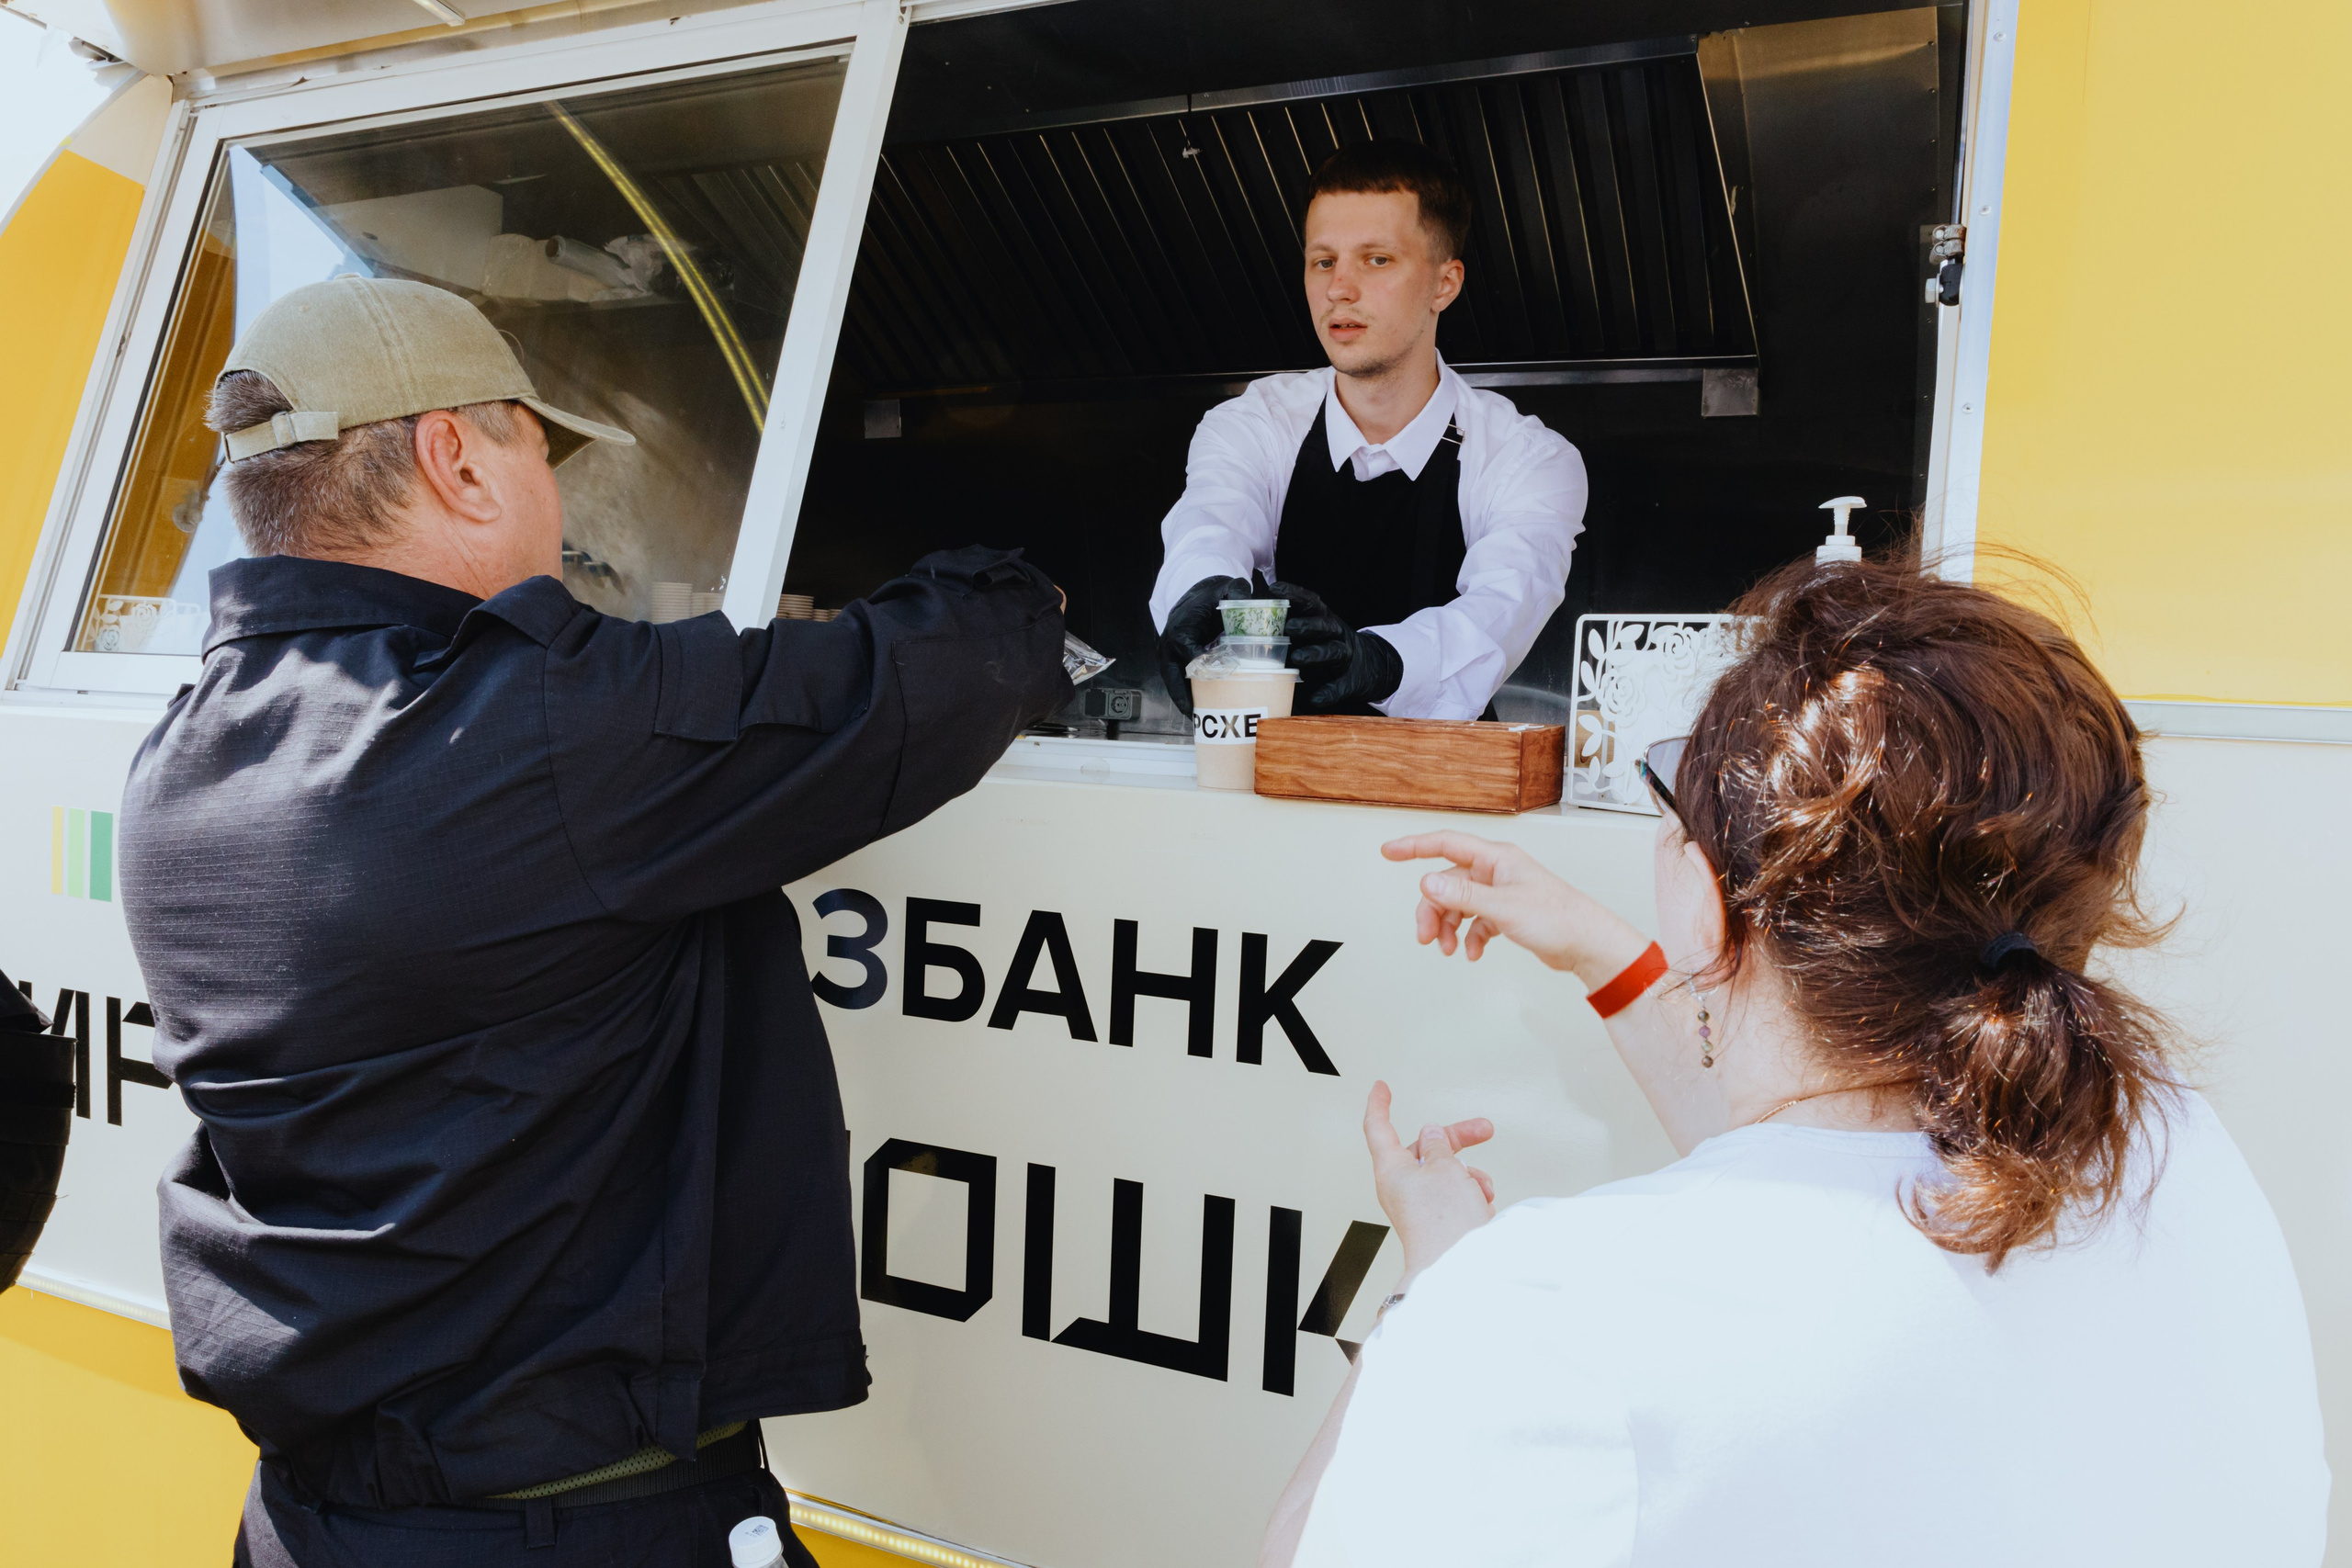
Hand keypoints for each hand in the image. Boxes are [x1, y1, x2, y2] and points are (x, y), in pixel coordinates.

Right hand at [1157, 574, 1248, 715]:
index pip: (1186, 647)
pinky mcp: (1173, 661)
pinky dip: (1184, 695)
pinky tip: (1196, 710)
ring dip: (1182, 699)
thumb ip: (1238, 592)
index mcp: (1181, 627)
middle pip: (1171, 673)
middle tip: (1193, 711)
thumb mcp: (1227, 588)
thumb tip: (1251, 602)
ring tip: (1195, 717)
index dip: (1198, 662)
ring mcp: (1168, 654)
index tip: (1213, 675)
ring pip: (1171, 681)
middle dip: (1181, 693)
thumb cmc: (1210, 596)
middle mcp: (1169, 643)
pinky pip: (1176, 681)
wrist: (1195, 595)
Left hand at [1261, 577, 1401, 711]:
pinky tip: (1315, 698)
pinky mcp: (1351, 681)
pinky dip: (1329, 692)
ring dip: (1316, 654)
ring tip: (1297, 659)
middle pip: (1324, 625)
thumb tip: (1245, 631)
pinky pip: (1340, 686)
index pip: (1311, 603)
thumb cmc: (1327, 647)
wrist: (1370, 667)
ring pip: (1334, 651)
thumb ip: (1288, 630)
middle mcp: (1337, 635)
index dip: (1295, 594)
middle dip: (1306, 625)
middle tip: (1287, 627)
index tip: (1275, 589)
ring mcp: (1346, 657)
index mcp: (1324, 621)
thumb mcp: (1312, 633)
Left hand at [1363, 1080, 1494, 1283]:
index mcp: (1391, 1168)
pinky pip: (1454, 1195)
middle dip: (1455, 1140)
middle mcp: (1400, 1186)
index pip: (1378, 1127)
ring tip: (1479, 1187)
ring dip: (1467, 1173)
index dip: (1380, 1104)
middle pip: (1425, 1149)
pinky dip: (1470, 1193)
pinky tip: (1481, 1203)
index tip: (1381, 1087)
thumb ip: (1438, 1144)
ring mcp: (1418, 1205)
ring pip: (1445, 1173)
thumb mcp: (1444, 1166)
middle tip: (1482, 1130)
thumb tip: (1431, 1133)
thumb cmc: (1443, 1222)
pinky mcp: (1437, 1221)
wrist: (1459, 1267)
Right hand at [1381, 830, 1649, 981]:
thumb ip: (1462, 895)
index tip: (1388, 852)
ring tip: (1447, 950)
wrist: (1587, 944)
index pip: (1446, 844)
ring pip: (1459, 904)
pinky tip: (1473, 953)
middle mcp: (1497, 871)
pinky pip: (1476, 922)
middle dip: (1433, 910)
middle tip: (1424, 937)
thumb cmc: (1558, 918)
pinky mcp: (1508, 913)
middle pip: (1448, 883)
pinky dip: (1469, 937)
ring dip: (1448, 927)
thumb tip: (1427, 882)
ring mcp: (1502, 892)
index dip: (1414, 846)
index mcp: (1496, 859)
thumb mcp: (1504, 907)